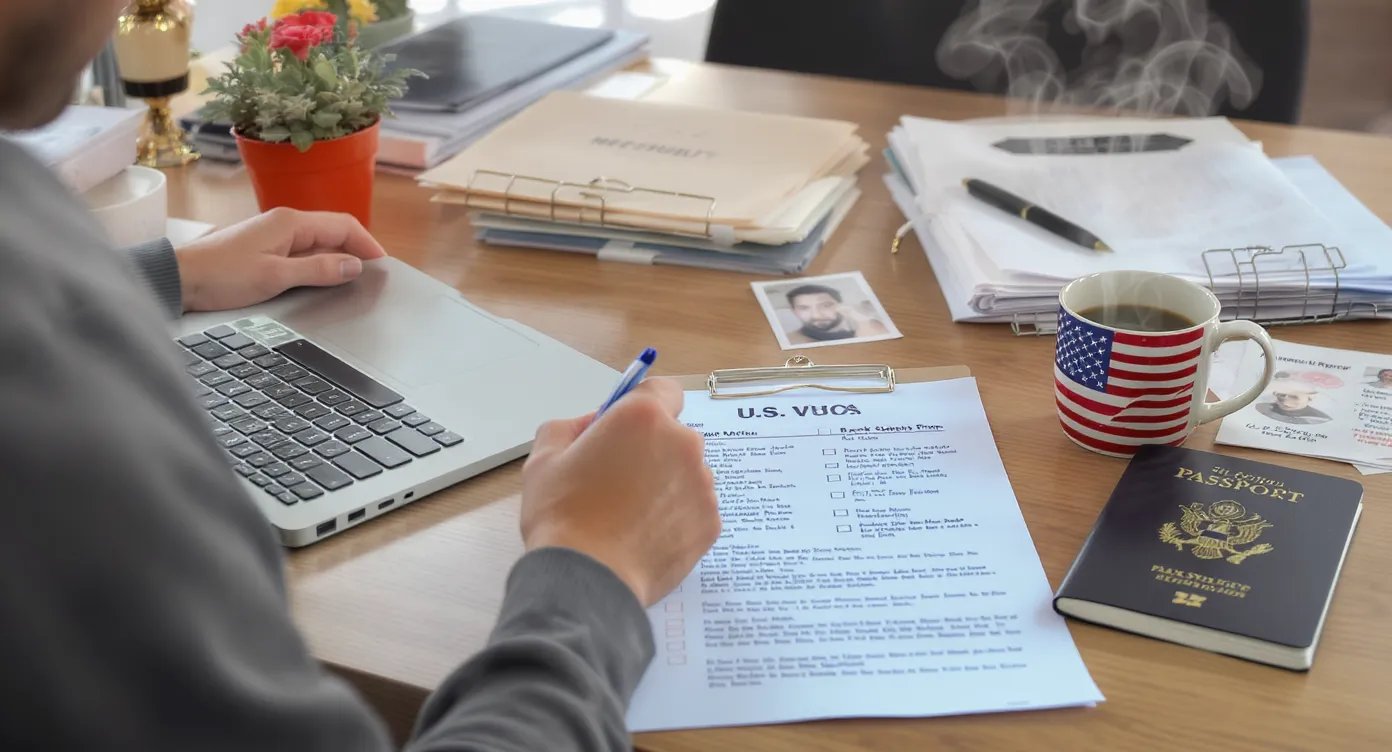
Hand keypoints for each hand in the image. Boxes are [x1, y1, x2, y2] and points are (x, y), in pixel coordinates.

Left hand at [174, 208, 386, 311]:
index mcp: (291, 222)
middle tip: (371, 275)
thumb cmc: (222, 275)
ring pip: (318, 241)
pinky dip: (318, 262)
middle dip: (356, 250)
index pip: (343, 225)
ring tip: (351, 280)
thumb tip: (353, 265)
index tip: (382, 265)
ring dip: (337, 257)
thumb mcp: (276, 276)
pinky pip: (302, 250)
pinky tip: (321, 279)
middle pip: (333, 231)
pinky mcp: (263, 247)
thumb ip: (318, 269)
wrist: (179, 278)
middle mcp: (284, 222)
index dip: (367, 244)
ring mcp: (273, 233)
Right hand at [520, 379, 720, 606]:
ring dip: (666, 484)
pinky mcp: (710, 521)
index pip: (663, 390)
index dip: (644, 406)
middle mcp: (683, 443)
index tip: (629, 427)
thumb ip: (572, 426)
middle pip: (674, 435)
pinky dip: (676, 517)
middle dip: (652, 450)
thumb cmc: (563, 517)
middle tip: (618, 479)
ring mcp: (702, 484)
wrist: (586, 579)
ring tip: (630, 514)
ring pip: (686, 473)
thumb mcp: (545, 456)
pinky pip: (694, 508)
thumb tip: (593, 424)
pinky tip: (645, 534)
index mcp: (643, 417)